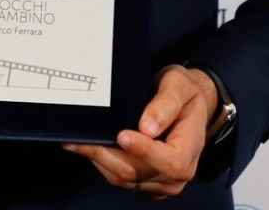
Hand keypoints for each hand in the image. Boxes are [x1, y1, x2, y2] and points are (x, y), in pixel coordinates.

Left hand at [63, 65, 214, 198]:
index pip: (170, 161)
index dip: (144, 152)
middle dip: (107, 154)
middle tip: (82, 137)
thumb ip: (166, 103)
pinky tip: (90, 147)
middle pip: (139, 172)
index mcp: (190, 148)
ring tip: (78, 141)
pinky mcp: (147, 182)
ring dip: (100, 159)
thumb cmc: (184, 93)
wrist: (187, 104)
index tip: (122, 135)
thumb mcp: (179, 85)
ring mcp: (162, 181)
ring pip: (125, 178)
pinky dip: (103, 164)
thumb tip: (147, 127)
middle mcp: (179, 172)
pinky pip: (121, 179)